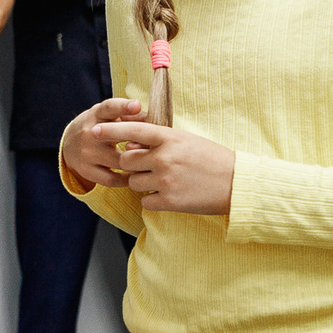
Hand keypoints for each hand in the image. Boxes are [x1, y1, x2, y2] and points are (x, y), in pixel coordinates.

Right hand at [61, 97, 146, 188]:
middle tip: (154, 145)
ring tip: (151, 163)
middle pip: (116, 136)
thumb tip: (152, 118)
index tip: (137, 105)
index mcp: (97, 114)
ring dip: (137, 162)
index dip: (123, 107)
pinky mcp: (86, 171)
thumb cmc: (99, 126)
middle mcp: (89, 133)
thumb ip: (129, 115)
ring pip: (118, 161)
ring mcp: (87, 153)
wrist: (69, 144)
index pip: (109, 108)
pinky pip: (112, 179)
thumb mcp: (109, 115)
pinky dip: (126, 179)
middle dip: (136, 140)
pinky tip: (136, 176)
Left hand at [89, 120, 235, 214]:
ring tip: (163, 181)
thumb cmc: (212, 159)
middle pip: (127, 161)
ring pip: (133, 183)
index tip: (95, 131)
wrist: (236, 183)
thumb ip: (159, 142)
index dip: (111, 130)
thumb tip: (131, 147)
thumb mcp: (186, 141)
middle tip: (147, 167)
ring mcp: (166, 181)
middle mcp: (165, 158)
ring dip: (141, 183)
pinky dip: (152, 200)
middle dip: (131, 165)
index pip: (133, 130)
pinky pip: (145, 202)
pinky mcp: (169, 202)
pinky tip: (169, 195)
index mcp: (170, 138)